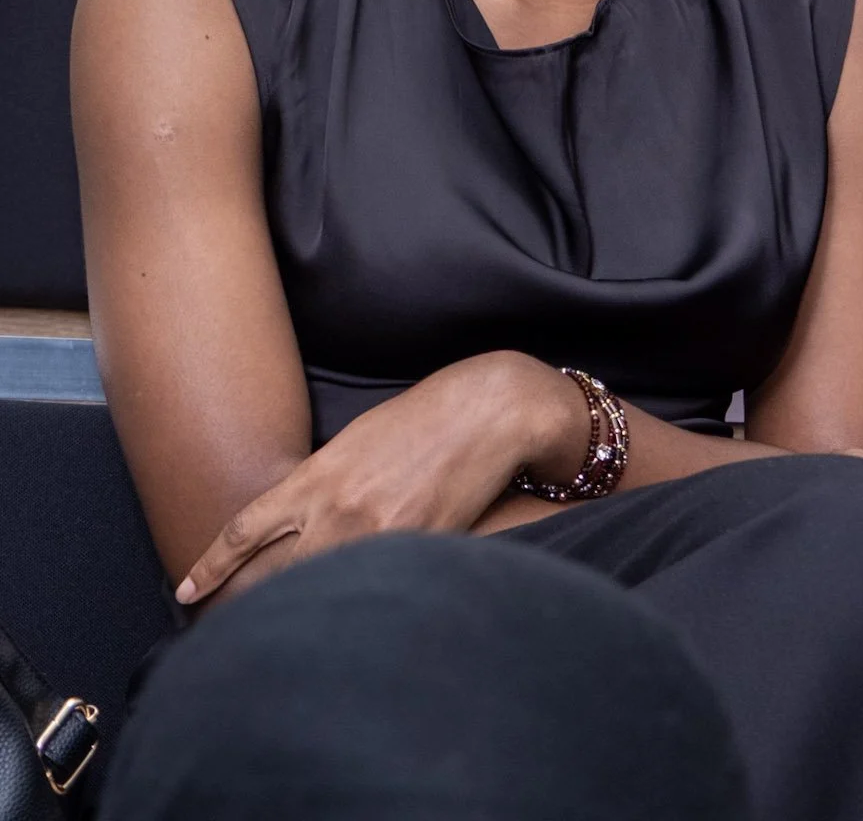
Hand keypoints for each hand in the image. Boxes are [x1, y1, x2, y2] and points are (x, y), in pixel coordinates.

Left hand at [176, 352, 586, 604]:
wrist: (486, 412)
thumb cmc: (423, 418)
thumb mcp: (355, 443)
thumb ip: (321, 483)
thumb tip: (299, 518)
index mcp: (316, 479)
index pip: (244, 532)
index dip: (210, 567)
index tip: (186, 592)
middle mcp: (337, 512)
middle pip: (271, 577)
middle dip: (241, 607)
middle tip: (218, 633)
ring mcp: (378, 535)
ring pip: (318, 587)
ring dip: (294, 613)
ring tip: (271, 642)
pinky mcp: (417, 549)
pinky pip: (373, 584)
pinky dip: (354, 604)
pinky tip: (345, 621)